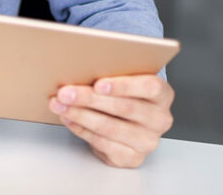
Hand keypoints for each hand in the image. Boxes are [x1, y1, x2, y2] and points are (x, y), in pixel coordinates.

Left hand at [49, 75, 173, 167]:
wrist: (128, 120)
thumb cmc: (123, 91)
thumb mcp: (123, 77)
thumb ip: (110, 70)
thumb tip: (78, 65)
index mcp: (162, 94)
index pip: (150, 87)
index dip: (124, 85)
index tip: (98, 83)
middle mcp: (159, 119)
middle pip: (125, 108)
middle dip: (90, 99)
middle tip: (66, 92)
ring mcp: (147, 141)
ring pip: (110, 127)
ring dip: (80, 115)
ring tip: (60, 104)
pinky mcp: (132, 157)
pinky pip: (103, 143)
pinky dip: (81, 129)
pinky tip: (69, 118)